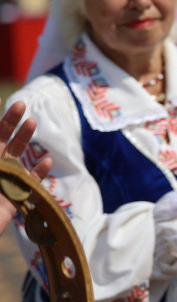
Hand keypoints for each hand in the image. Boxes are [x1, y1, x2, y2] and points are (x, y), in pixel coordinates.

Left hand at [0, 97, 53, 233]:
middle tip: (22, 107)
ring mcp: (4, 182)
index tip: (6, 102)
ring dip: (25, 140)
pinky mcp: (16, 199)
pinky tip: (46, 161)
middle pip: (4, 141)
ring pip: (18, 157)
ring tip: (32, 124)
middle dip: (13, 124)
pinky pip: (31, 182)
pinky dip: (40, 172)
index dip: (0, 121)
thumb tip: (15, 150)